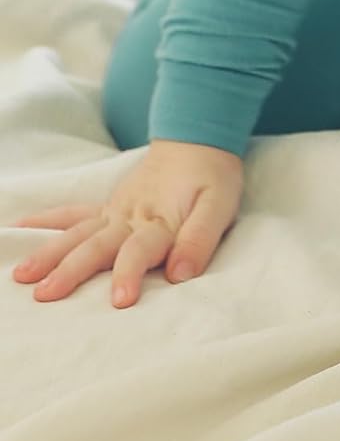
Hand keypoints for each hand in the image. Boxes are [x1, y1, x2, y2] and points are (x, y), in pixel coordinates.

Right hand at [10, 138, 243, 307]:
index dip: (130, 274)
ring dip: (50, 252)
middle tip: (46, 295)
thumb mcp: (220, 205)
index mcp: (160, 221)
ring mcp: (115, 211)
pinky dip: (46, 221)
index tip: (119, 301)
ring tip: (22, 275)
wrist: (200, 139)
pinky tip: (19, 229)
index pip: (141, 250)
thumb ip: (200, 239)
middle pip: (98, 245)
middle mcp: (131, 217)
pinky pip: (72, 213)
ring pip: (77, 232)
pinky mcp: (107, 207)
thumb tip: (179, 274)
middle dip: (72, 271)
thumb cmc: (213, 177)